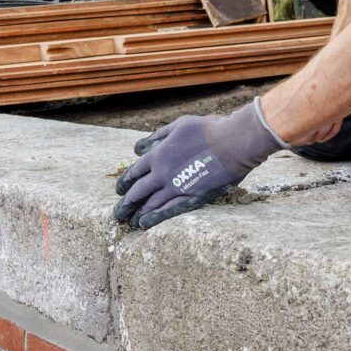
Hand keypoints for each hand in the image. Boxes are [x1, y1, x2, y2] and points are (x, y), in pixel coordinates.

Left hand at [113, 99, 282, 229]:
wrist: (233, 143)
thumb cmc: (208, 130)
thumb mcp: (178, 126)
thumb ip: (157, 137)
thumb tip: (138, 147)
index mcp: (158, 155)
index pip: (134, 171)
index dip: (125, 182)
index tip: (119, 190)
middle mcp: (162, 173)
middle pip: (138, 191)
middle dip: (126, 203)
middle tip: (117, 212)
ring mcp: (175, 187)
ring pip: (150, 203)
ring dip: (136, 213)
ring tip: (128, 221)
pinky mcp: (191, 198)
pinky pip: (168, 210)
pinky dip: (154, 218)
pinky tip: (143, 224)